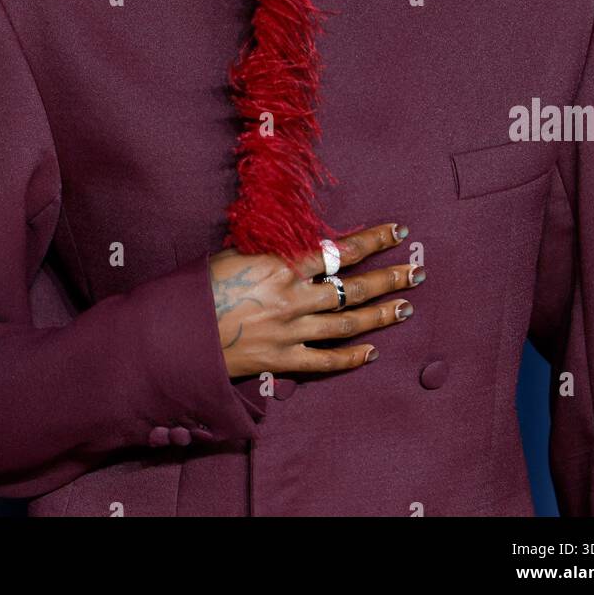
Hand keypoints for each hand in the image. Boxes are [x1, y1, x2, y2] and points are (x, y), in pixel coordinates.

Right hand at [209, 223, 424, 378]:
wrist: (176, 332)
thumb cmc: (201, 285)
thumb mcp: (238, 252)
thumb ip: (274, 248)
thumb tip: (302, 238)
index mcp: (282, 264)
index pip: (339, 249)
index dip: (372, 241)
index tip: (397, 232)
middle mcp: (293, 297)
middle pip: (353, 288)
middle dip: (389, 278)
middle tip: (417, 272)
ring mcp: (290, 332)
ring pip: (347, 323)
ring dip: (380, 315)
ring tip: (405, 307)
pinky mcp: (282, 360)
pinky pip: (325, 361)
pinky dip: (351, 357)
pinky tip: (372, 351)